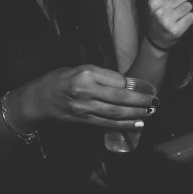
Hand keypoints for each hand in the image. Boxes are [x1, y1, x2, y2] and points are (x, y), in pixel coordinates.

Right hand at [12, 65, 154, 131]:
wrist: (36, 100)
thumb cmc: (59, 80)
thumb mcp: (79, 69)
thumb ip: (102, 75)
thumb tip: (127, 83)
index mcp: (86, 74)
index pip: (117, 79)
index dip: (133, 84)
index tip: (145, 86)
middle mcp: (86, 91)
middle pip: (120, 97)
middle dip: (141, 100)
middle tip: (156, 101)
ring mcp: (84, 108)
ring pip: (116, 112)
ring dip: (137, 113)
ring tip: (151, 112)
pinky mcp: (83, 120)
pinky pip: (107, 123)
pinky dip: (124, 124)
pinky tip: (138, 123)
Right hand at [147, 0, 192, 50]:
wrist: (156, 40)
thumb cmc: (158, 17)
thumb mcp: (159, 1)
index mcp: (154, 1)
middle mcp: (159, 10)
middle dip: (185, 1)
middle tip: (179, 8)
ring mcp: (167, 21)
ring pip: (189, 6)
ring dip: (188, 10)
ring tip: (180, 16)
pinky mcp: (176, 31)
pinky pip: (191, 17)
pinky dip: (190, 19)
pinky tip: (183, 22)